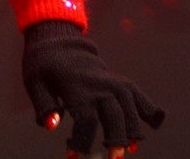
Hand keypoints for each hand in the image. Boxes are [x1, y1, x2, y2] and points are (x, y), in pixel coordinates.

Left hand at [22, 20, 163, 155]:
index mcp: (75, 87)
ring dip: (133, 128)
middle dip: (116, 139)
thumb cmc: (43, 66)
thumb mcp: (34, 82)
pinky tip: (155, 123)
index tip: (71, 156)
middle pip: (114, 114)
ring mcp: (110, 81)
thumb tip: (52, 127)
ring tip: (132, 148)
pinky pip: (137, 94)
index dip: (82, 143)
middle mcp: (97, 84)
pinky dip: (148, 107)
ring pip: (129, 105)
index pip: (86, 120)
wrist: (57, 41)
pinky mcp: (117, 80)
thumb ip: (43, 105)